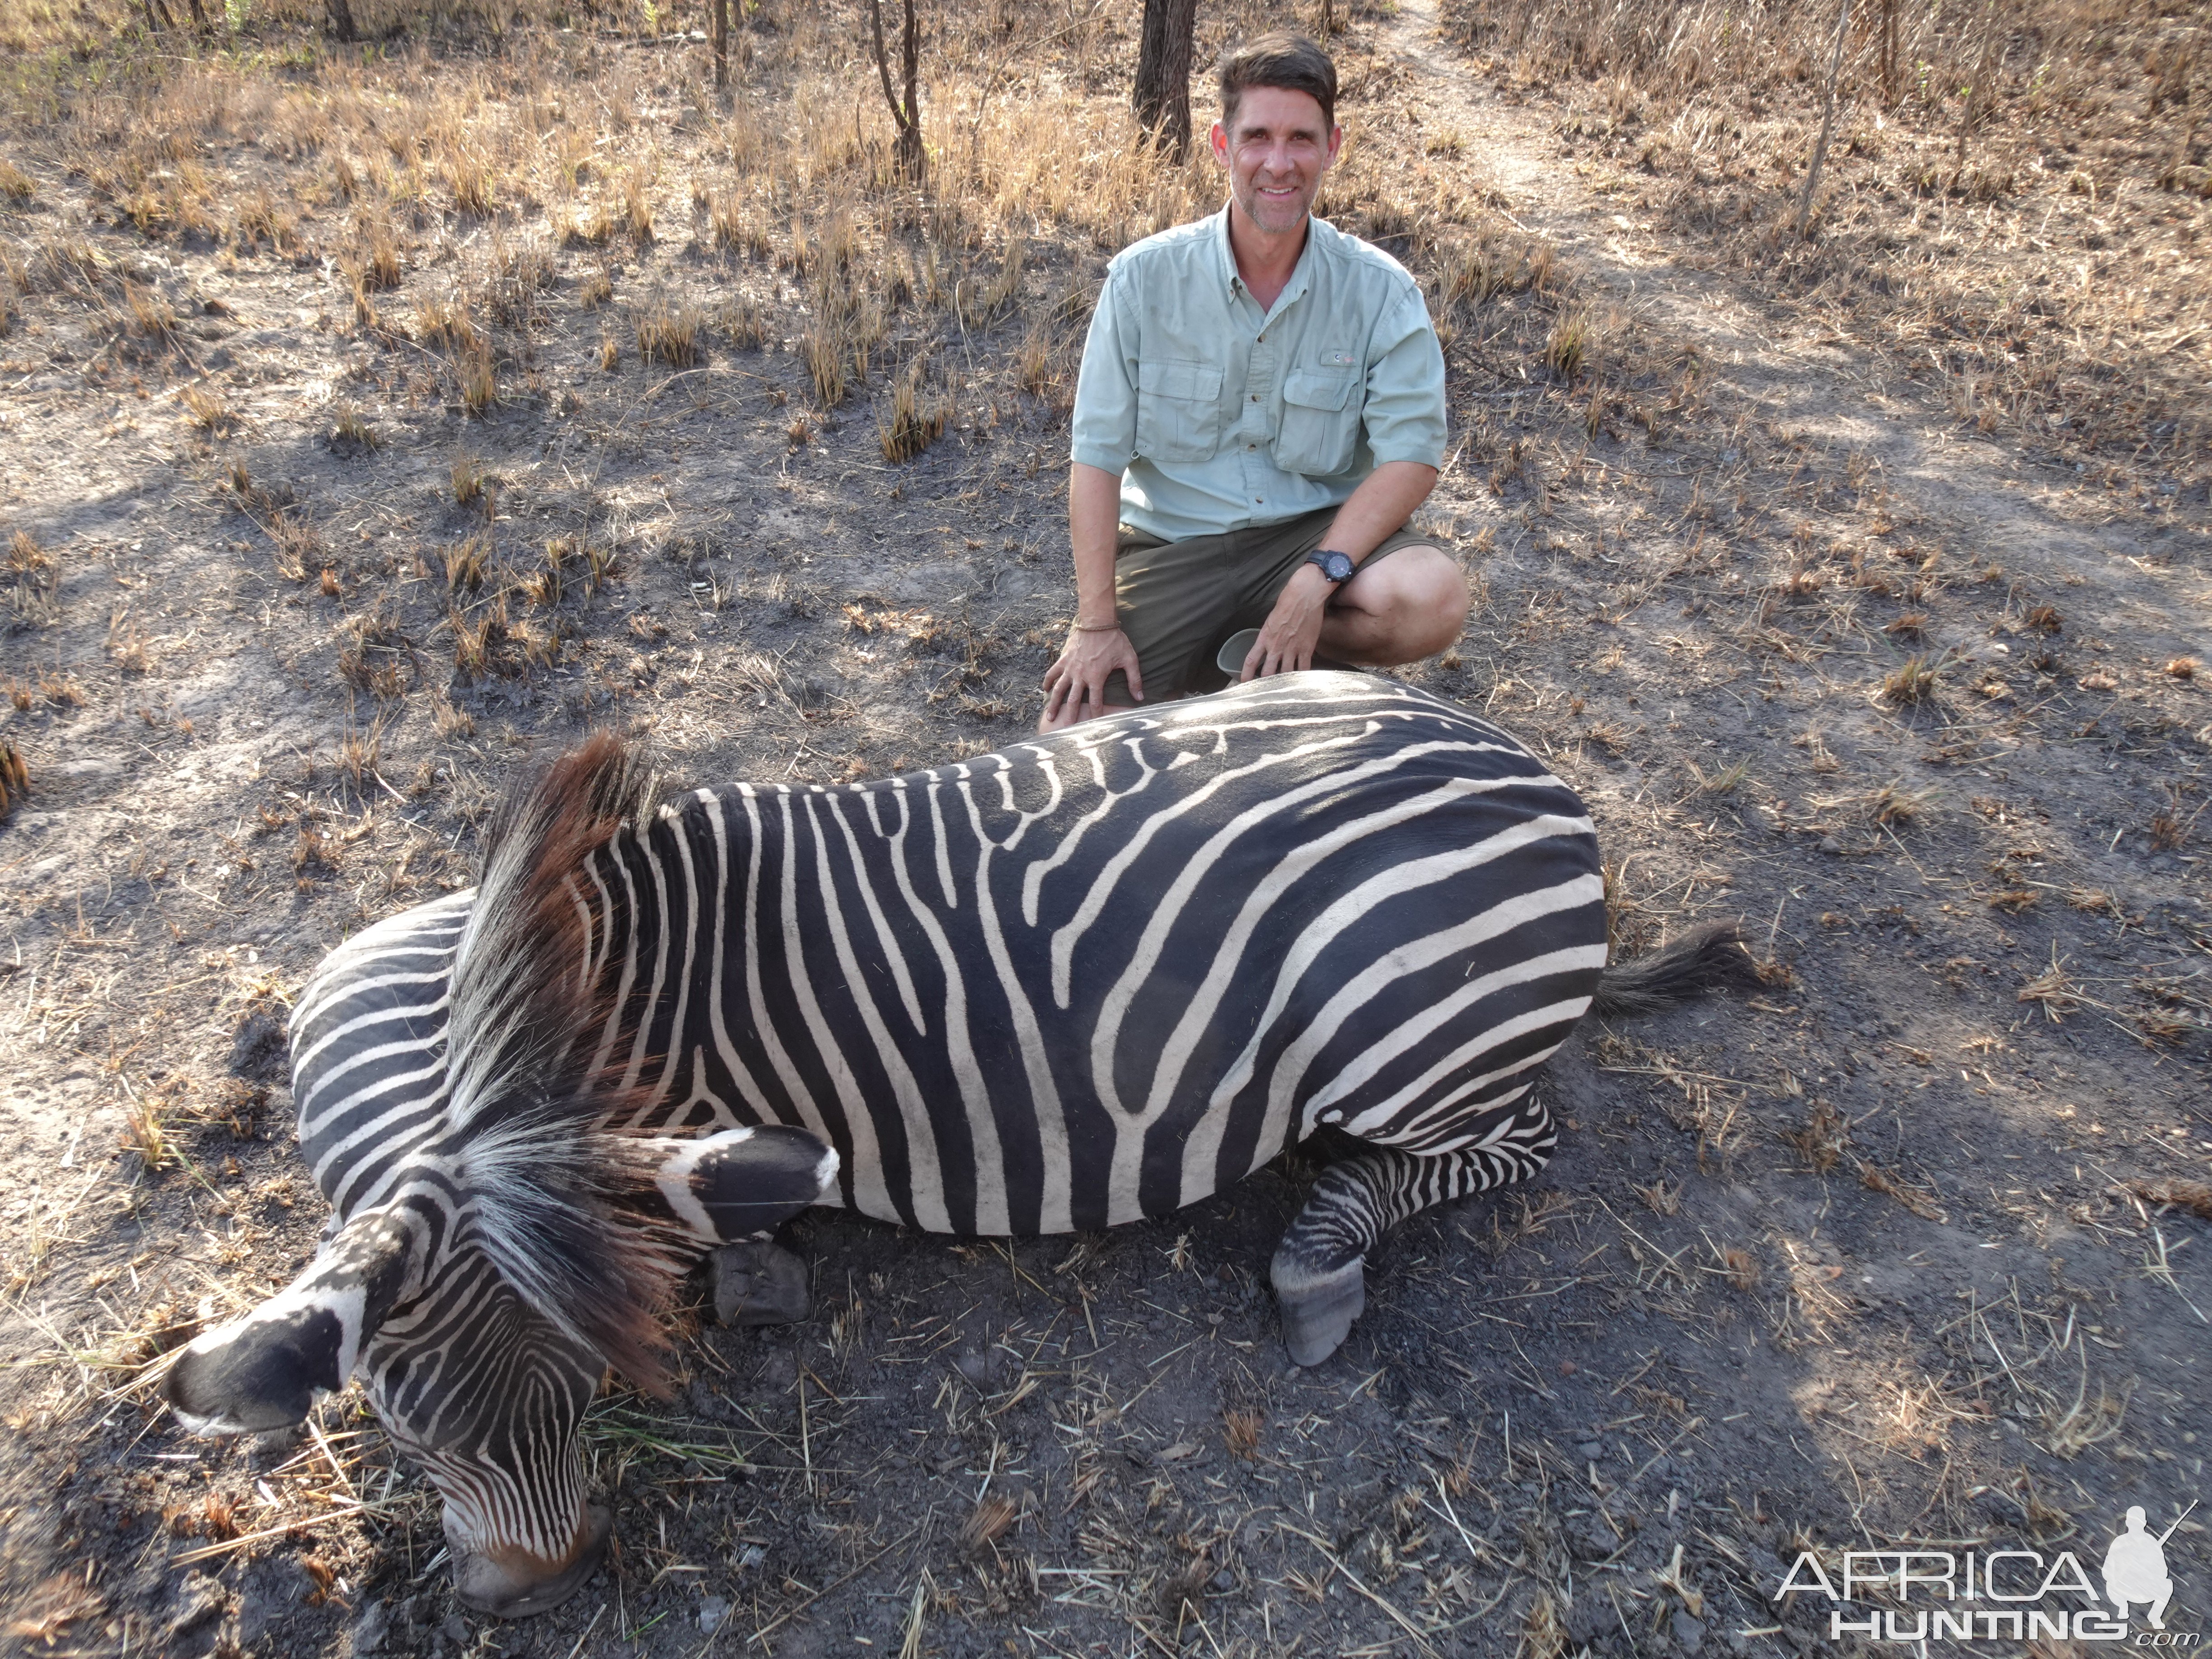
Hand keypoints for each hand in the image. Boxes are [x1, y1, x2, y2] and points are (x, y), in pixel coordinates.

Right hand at [1040, 626, 1141, 730]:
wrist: (1097, 621)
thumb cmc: (1115, 640)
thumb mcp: (1129, 659)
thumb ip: (1134, 680)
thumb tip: (1139, 698)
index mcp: (1097, 677)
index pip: (1097, 702)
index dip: (1096, 716)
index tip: (1094, 727)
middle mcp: (1081, 675)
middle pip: (1074, 700)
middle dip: (1070, 716)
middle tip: (1066, 729)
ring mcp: (1070, 667)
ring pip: (1059, 689)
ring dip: (1054, 704)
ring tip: (1049, 716)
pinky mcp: (1063, 659)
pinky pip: (1052, 673)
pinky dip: (1048, 681)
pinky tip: (1045, 690)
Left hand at [1240, 566, 1330, 680]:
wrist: (1305, 595)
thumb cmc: (1288, 602)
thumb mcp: (1272, 619)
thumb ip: (1269, 634)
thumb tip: (1270, 644)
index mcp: (1265, 637)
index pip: (1251, 660)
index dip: (1246, 674)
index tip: (1244, 682)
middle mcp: (1276, 646)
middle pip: (1267, 673)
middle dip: (1265, 683)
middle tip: (1266, 690)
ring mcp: (1292, 649)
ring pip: (1285, 674)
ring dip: (1283, 682)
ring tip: (1283, 689)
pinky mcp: (1306, 649)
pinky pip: (1303, 669)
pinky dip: (1302, 677)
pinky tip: (1301, 683)